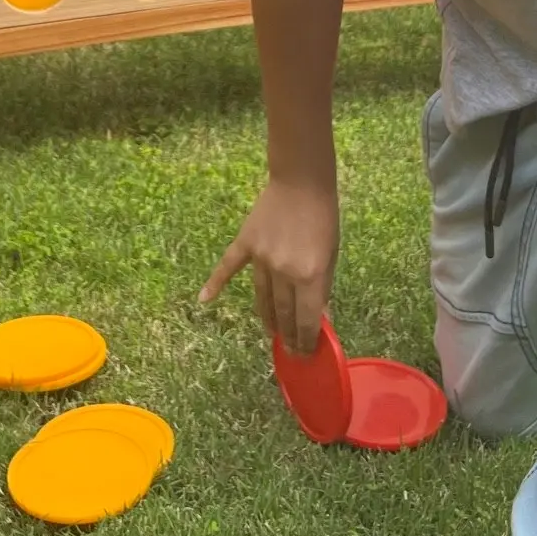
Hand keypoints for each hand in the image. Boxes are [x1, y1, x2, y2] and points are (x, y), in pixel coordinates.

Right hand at [200, 177, 339, 354]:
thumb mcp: (331, 255)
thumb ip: (323, 287)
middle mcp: (284, 271)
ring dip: (267, 318)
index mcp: (310, 275)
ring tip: (271, 332)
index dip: (306, 341)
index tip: (305, 354)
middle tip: (290, 349)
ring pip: (262, 298)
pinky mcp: (246, 243)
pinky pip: (228, 267)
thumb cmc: (323, 217)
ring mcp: (262, 258)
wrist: (302, 182)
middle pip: (283, 313)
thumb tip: (319, 317)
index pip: (307, 320)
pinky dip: (216, 283)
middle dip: (288, 335)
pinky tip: (204, 299)